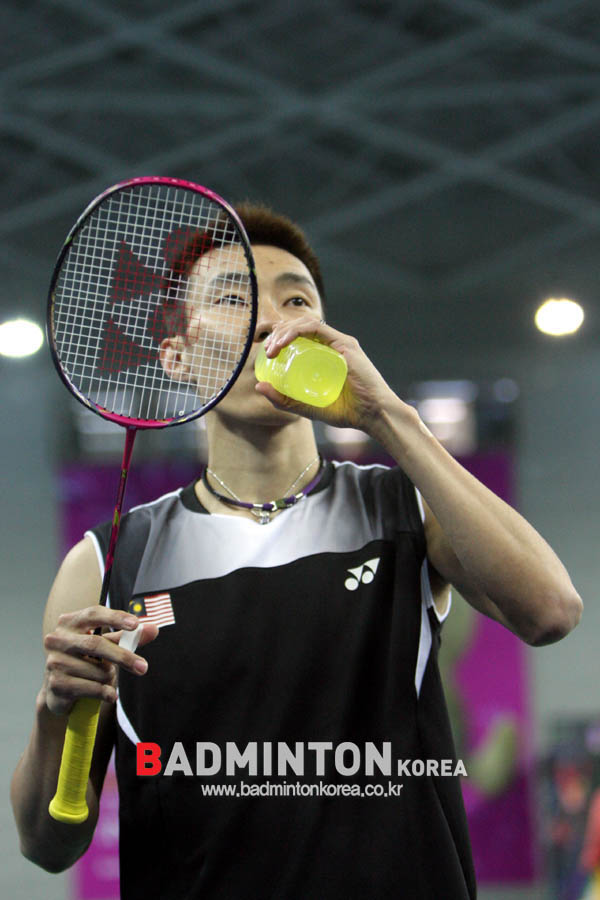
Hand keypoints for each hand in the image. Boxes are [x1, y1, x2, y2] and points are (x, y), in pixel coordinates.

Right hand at [41, 607, 158, 716]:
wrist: (60, 690)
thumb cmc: (86, 660)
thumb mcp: (107, 645)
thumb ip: (128, 637)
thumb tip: (153, 629)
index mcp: (70, 622)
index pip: (94, 614)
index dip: (115, 617)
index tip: (136, 625)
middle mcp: (57, 639)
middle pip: (95, 644)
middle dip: (122, 656)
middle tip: (143, 667)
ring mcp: (54, 662)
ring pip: (96, 670)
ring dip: (110, 677)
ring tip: (107, 679)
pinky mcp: (56, 684)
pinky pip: (91, 688)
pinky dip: (105, 692)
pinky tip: (110, 694)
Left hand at [254, 316, 400, 432]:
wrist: (373, 415)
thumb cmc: (346, 412)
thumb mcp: (307, 408)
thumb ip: (284, 400)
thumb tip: (258, 385)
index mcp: (325, 356)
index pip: (299, 338)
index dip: (279, 339)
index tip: (266, 353)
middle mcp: (332, 345)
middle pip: (299, 328)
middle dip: (278, 334)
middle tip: (266, 351)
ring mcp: (339, 342)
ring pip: (305, 323)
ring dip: (284, 332)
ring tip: (271, 348)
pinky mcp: (344, 343)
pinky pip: (316, 328)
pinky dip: (296, 331)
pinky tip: (283, 342)